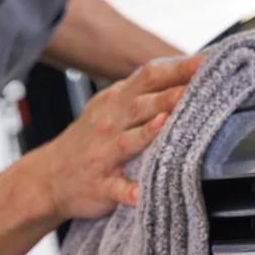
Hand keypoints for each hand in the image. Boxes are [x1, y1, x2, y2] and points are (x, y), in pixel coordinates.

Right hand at [20, 55, 203, 220]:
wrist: (50, 177)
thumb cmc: (89, 140)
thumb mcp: (110, 107)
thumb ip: (141, 92)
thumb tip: (183, 74)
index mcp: (116, 101)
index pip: (149, 77)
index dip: (177, 69)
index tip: (204, 62)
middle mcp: (110, 123)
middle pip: (142, 104)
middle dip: (168, 95)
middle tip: (194, 87)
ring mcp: (104, 154)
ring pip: (129, 141)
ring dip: (149, 132)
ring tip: (167, 123)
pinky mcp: (101, 184)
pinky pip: (116, 188)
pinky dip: (129, 191)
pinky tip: (140, 192)